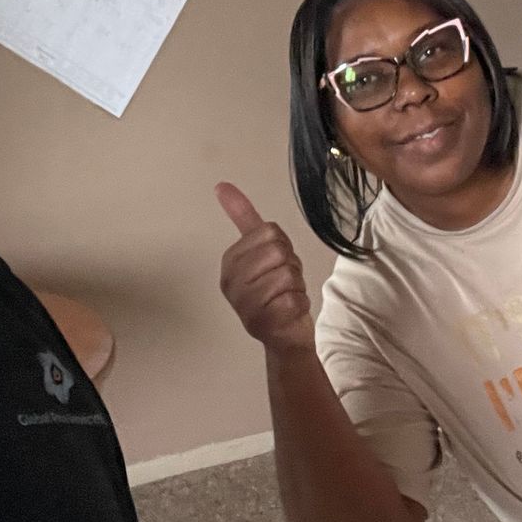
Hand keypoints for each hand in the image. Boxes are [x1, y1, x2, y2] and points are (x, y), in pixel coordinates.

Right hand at [216, 182, 314, 353]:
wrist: (285, 336)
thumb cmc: (276, 291)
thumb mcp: (262, 250)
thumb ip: (243, 217)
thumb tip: (221, 185)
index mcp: (230, 262)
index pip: (268, 232)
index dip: (282, 246)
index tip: (274, 263)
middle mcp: (232, 283)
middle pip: (278, 251)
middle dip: (290, 266)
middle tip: (283, 282)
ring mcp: (245, 304)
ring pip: (287, 275)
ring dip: (296, 286)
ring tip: (285, 298)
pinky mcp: (262, 322)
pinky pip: (294, 299)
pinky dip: (300, 304)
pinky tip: (288, 313)